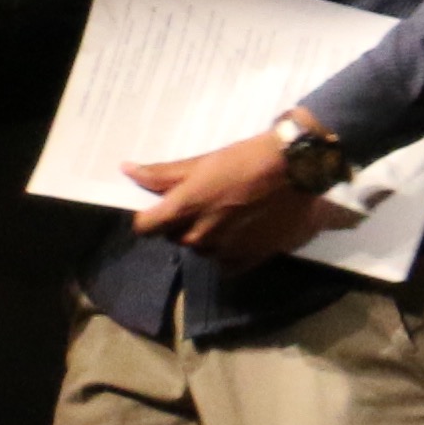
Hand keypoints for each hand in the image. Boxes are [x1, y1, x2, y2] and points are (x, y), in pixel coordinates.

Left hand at [125, 129, 357, 271]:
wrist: (296, 168)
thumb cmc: (246, 159)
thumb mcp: (202, 162)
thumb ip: (162, 174)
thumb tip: (127, 170)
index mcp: (184, 209)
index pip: (145, 226)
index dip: (150, 217)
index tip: (162, 208)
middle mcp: (200, 235)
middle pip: (176, 237)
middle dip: (183, 223)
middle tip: (206, 203)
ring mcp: (225, 250)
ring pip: (202, 250)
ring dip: (208, 237)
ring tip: (230, 216)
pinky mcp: (250, 258)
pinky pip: (226, 265)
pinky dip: (229, 253)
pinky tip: (241, 235)